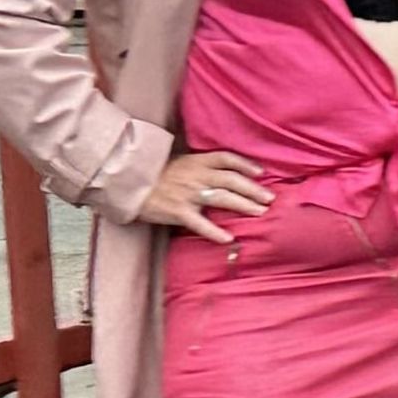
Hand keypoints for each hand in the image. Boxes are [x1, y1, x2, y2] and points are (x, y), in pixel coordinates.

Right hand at [139, 150, 273, 243]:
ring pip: (223, 198)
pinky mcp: (178, 211)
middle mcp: (196, 175)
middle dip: (253, 189)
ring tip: (260, 213)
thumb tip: (219, 175)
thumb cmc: (153, 174)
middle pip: (231, 180)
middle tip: (270, 199)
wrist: (128, 182)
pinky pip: (200, 223)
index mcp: (196, 161)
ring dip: (244, 205)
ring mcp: (188, 193)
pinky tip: (228, 238)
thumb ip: (199, 167)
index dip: (246, 164)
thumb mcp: (178, 163)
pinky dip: (215, 232)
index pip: (226, 158)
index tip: (262, 172)